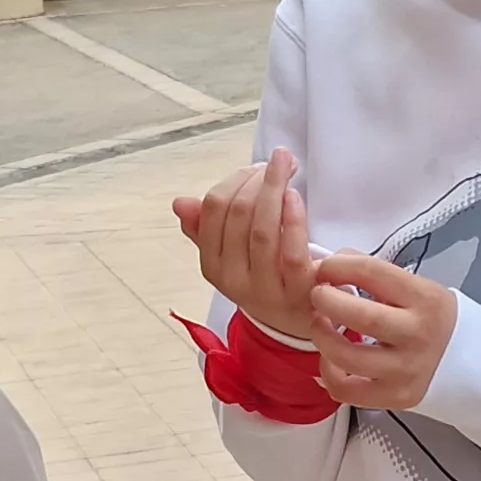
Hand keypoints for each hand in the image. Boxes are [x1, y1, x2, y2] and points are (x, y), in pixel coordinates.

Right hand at [172, 149, 323, 342]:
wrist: (300, 319)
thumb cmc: (266, 276)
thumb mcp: (232, 255)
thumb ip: (206, 228)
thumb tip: (180, 203)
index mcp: (212, 265)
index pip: (212, 210)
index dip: (234, 180)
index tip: (256, 168)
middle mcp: (233, 280)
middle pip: (238, 215)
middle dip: (257, 179)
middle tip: (278, 161)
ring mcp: (265, 289)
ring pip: (262, 230)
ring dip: (274, 189)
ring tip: (286, 166)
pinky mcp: (298, 292)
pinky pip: (290, 250)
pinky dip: (291, 218)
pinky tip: (294, 196)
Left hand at [304, 253, 458, 410]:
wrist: (469, 360)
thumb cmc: (432, 318)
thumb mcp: (416, 287)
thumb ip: (375, 274)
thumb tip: (332, 263)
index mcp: (425, 299)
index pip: (373, 273)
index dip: (337, 266)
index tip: (324, 267)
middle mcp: (419, 335)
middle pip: (361, 317)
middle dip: (327, 301)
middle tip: (316, 295)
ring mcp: (407, 370)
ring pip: (348, 357)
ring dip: (322, 337)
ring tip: (319, 324)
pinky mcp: (396, 396)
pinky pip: (347, 390)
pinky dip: (328, 374)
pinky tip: (330, 359)